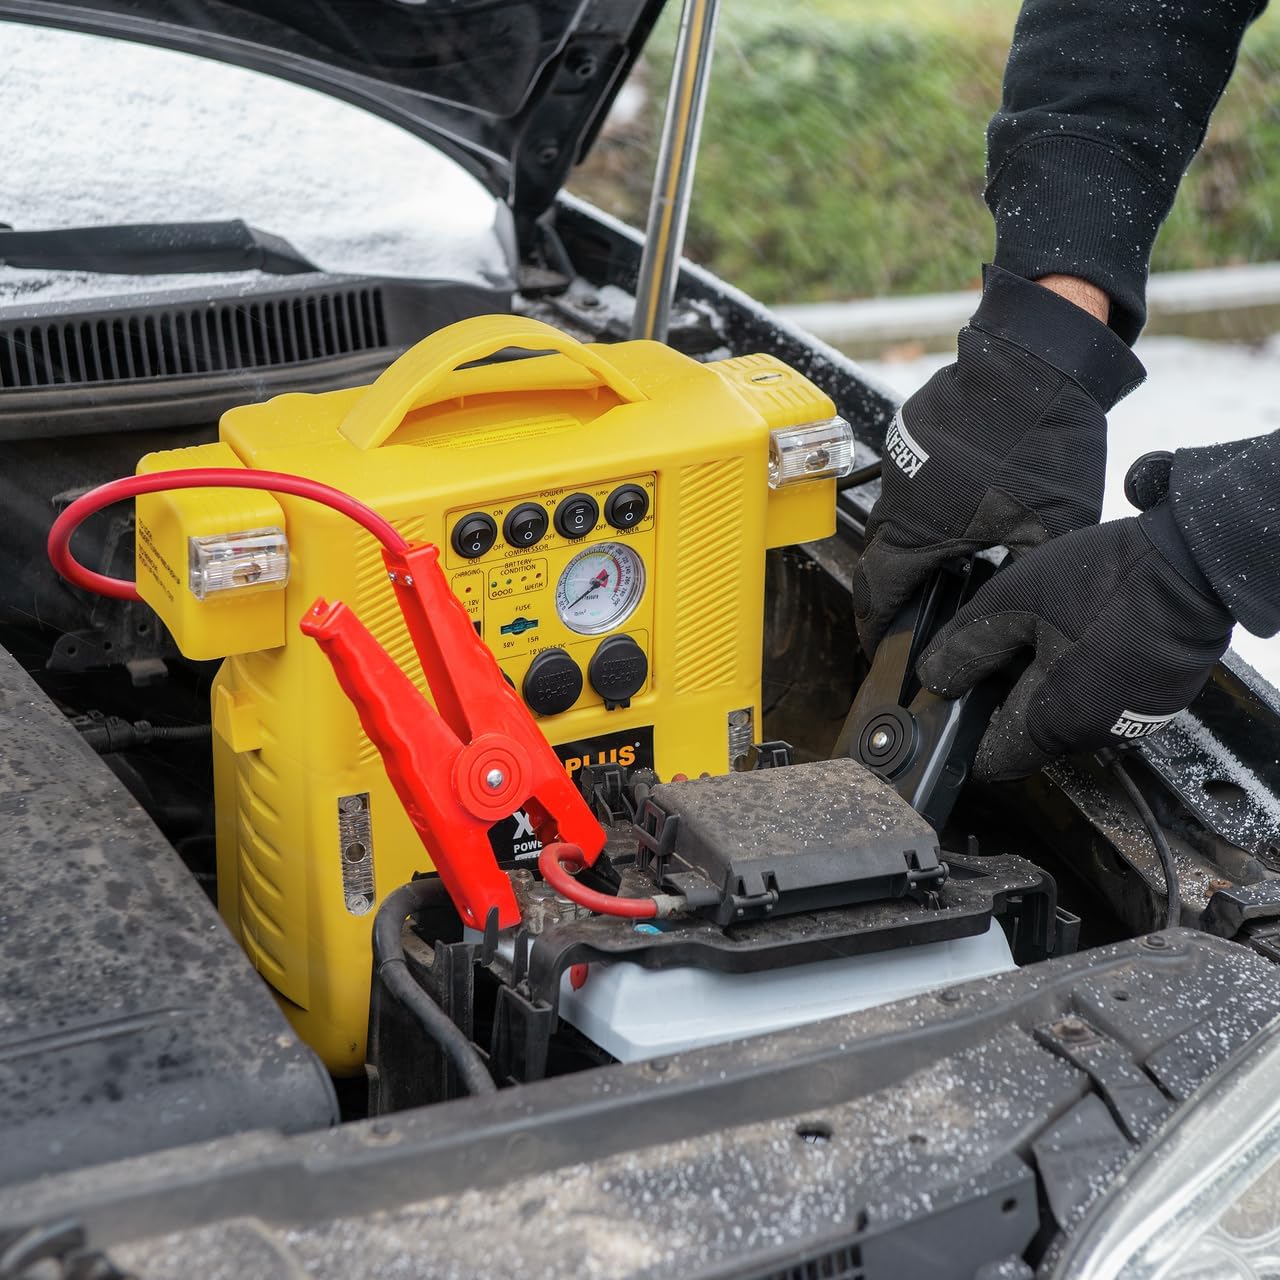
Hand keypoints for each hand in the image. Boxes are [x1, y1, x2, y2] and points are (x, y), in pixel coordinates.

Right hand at [851, 265, 1143, 655]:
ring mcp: (900, 465)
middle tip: (914, 611)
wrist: (1034, 361)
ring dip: (911, 544)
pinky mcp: (909, 433)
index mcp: (920, 533)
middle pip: (878, 562)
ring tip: (946, 558)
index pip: (876, 596)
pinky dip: (924, 504)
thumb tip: (1022, 614)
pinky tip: (961, 502)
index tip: (880, 648)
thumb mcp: (1052, 527)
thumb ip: (1026, 576)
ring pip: (892, 521)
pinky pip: (907, 484)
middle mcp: (897, 502)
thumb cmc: (1042, 444)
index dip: (875, 629)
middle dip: (890, 592)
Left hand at [917, 506, 1233, 780]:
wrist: (1194, 563)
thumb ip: (965, 648)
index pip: (990, 759)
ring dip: (1045, 680)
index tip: (958, 695)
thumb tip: (934, 679)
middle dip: (1005, 693)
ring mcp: (1129, 721)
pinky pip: (1099, 697)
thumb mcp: (1011, 604)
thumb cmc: (1106, 582)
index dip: (964, 730)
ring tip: (1046, 626)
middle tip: (1005, 640)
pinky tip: (1081, 629)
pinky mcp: (1155, 700)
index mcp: (1052, 724)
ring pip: (1063, 713)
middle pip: (1026, 733)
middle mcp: (1093, 736)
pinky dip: (1081, 672)